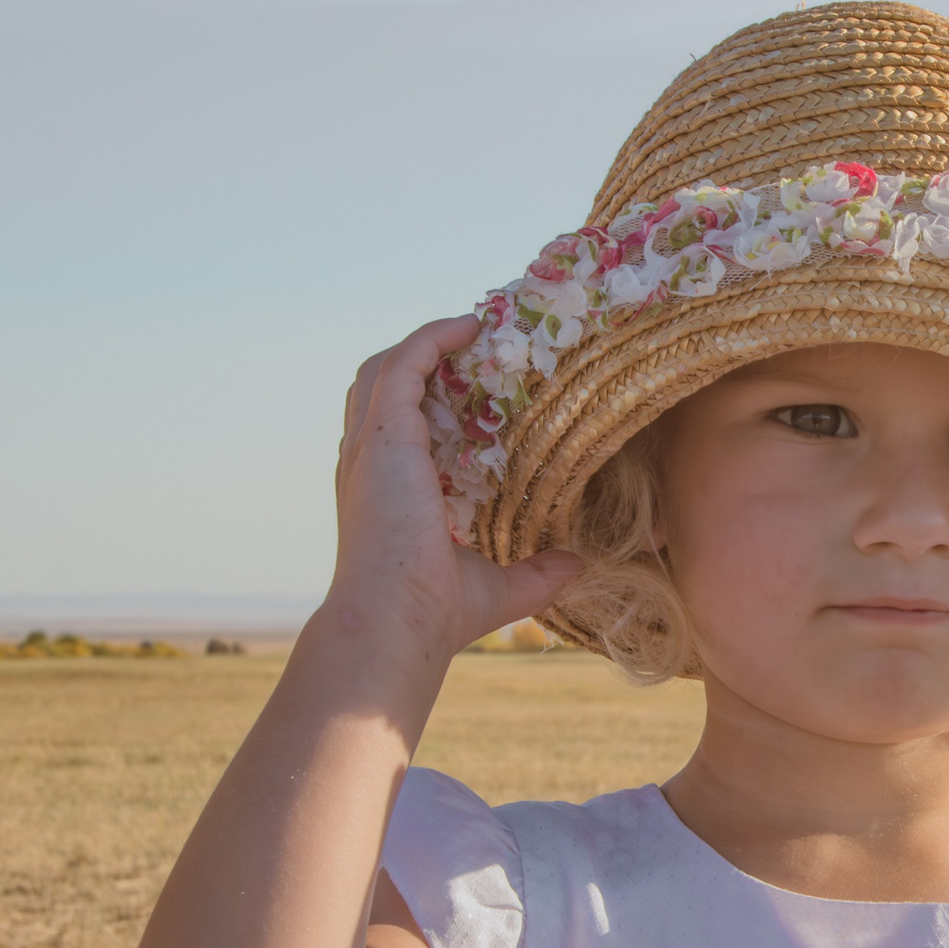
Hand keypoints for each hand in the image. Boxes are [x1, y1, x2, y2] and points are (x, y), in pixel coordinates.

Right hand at [330, 317, 581, 645]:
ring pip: (384, 369)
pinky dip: (432, 339)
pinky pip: (404, 363)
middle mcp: (370, 463)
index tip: (473, 382)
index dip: (426, 398)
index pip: (397, 426)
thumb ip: (537, 572)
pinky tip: (469, 327)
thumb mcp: (498, 585)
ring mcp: (371, 446)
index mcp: (387, 491)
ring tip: (473, 331)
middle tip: (477, 348)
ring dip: (425, 344)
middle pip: (382, 387)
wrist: (396, 621)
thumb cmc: (435, 611)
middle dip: (422, 362)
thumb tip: (578, 564)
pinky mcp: (384, 435)